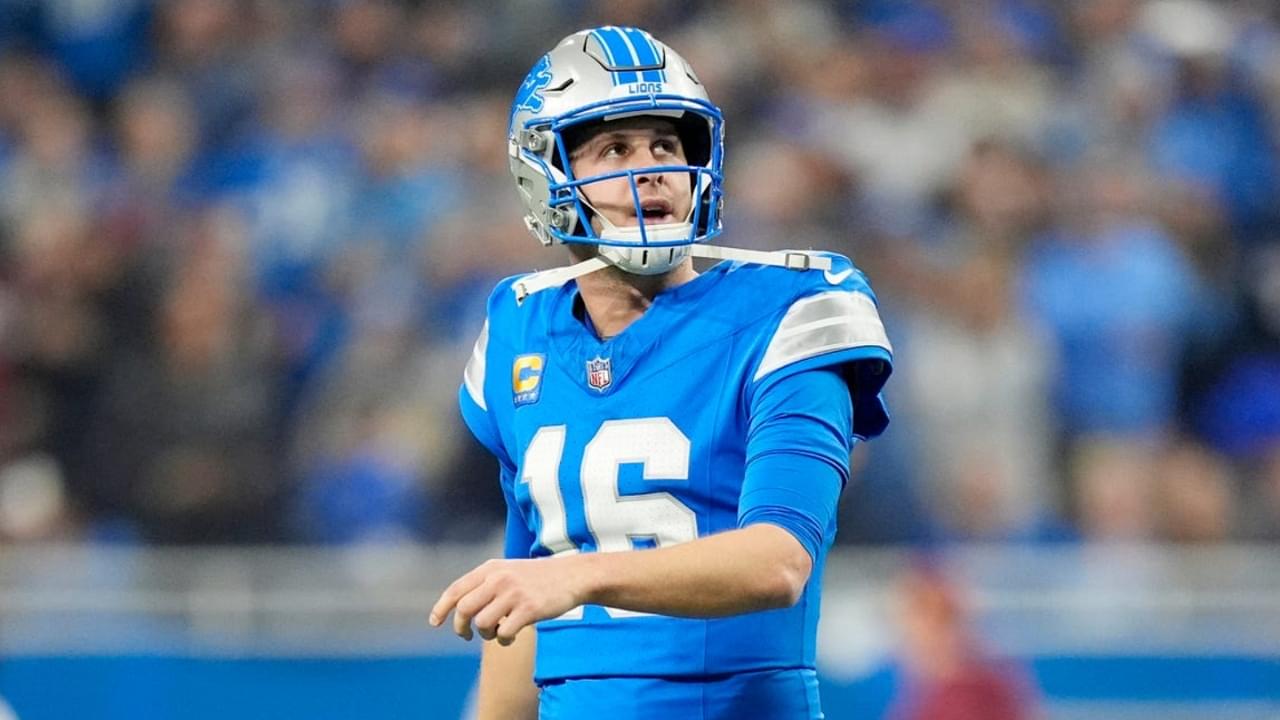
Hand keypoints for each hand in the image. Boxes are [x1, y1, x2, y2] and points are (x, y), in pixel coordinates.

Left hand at [429, 556, 585, 644]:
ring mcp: (514, 594)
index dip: (441, 608)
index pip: (456, 589)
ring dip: (486, 635)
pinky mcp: (529, 609)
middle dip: (460, 627)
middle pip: (464, 609)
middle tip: (466, 636)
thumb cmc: (538, 578)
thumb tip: (460, 609)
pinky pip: (503, 633)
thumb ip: (485, 584)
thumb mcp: (508, 570)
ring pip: (482, 624)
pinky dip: (503, 639)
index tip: (434, 622)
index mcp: (491, 568)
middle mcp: (499, 578)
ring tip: (497, 632)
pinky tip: (511, 636)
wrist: (573, 576)